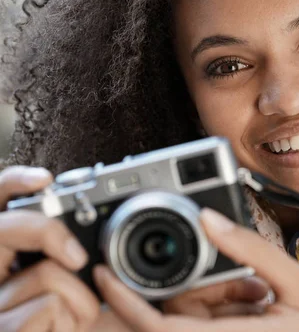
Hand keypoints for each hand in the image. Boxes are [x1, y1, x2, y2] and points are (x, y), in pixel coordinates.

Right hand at [0, 166, 99, 331]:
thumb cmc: (62, 320)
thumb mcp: (64, 280)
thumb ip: (60, 252)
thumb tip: (91, 222)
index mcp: (2, 257)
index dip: (14, 184)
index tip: (44, 179)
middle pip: (7, 229)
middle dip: (49, 233)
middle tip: (77, 257)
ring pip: (46, 273)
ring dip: (78, 297)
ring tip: (69, 317)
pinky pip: (50, 306)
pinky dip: (72, 319)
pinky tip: (61, 331)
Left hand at [95, 208, 298, 331]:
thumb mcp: (298, 283)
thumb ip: (253, 250)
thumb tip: (209, 218)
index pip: (161, 328)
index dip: (126, 303)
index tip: (105, 273)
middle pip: (171, 321)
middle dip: (181, 292)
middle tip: (228, 276)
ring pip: (190, 322)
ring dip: (205, 300)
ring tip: (257, 293)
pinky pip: (207, 327)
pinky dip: (216, 309)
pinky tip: (254, 302)